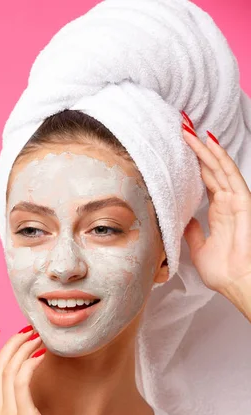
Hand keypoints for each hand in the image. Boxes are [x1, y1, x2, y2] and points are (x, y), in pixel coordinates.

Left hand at [181, 114, 250, 299]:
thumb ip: (192, 231)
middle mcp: (227, 201)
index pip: (205, 179)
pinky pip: (230, 174)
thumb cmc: (223, 271)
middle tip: (180, 126)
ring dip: (203, 146)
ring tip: (187, 127)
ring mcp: (236, 199)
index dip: (193, 162)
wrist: (237, 283)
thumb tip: (182, 218)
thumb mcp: (198, 248)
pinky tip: (209, 142)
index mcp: (219, 210)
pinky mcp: (242, 201)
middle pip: (210, 167)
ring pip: (218, 166)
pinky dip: (220, 157)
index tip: (178, 146)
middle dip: (195, 147)